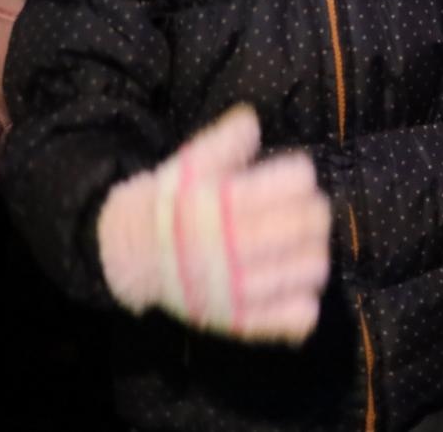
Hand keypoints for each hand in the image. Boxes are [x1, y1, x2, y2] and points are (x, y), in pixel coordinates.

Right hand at [96, 105, 330, 342]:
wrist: (127, 257)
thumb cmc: (169, 206)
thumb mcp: (189, 166)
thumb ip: (224, 143)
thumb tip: (250, 121)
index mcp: (222, 205)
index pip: (298, 183)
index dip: (299, 176)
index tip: (292, 179)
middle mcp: (233, 248)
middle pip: (311, 222)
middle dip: (312, 211)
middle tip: (299, 211)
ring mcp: (240, 289)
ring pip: (314, 267)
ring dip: (313, 253)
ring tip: (297, 248)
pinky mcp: (243, 321)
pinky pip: (297, 317)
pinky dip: (302, 304)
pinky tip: (291, 288)